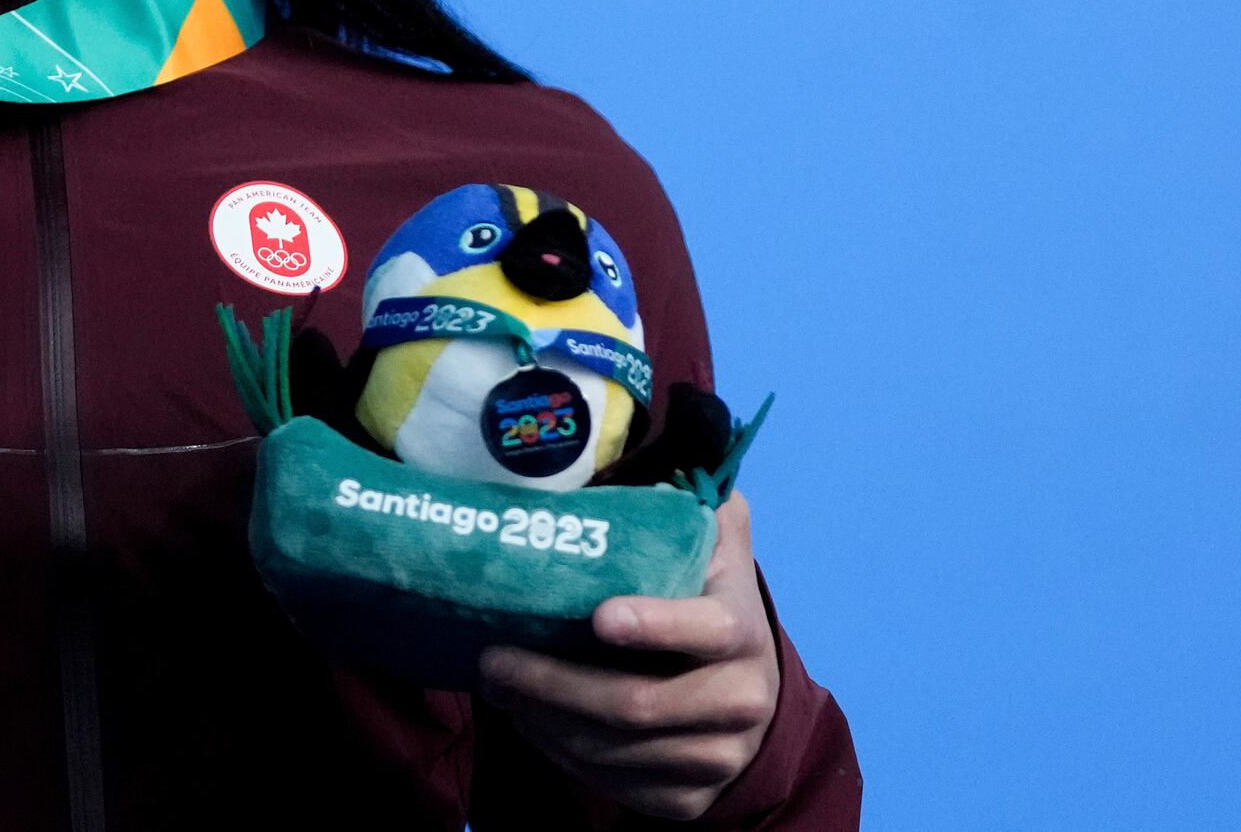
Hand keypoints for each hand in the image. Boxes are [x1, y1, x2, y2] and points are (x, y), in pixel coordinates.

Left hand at [476, 492, 780, 821]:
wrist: (748, 694)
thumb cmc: (709, 603)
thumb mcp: (715, 549)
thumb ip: (699, 501)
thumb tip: (674, 445)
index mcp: (742, 630)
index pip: (707, 629)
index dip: (655, 625)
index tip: (597, 616)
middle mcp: (740, 700)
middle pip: (635, 704)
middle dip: (551, 684)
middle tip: (492, 661)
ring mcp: (718, 757)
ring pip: (614, 752)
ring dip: (544, 722)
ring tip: (498, 688)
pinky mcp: (690, 798)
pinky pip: (615, 786)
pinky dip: (561, 757)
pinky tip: (530, 723)